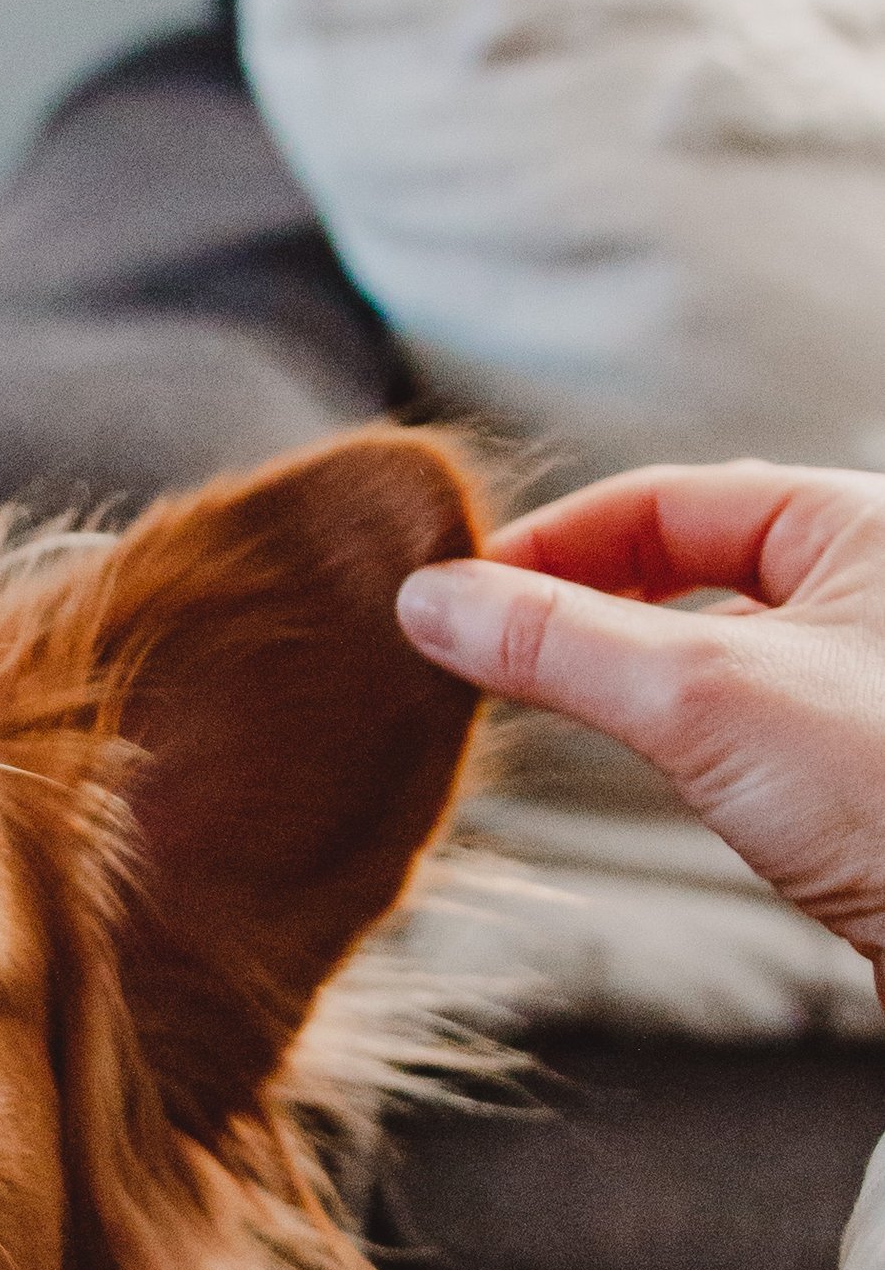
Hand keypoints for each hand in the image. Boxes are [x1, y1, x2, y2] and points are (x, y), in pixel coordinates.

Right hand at [395, 461, 884, 998]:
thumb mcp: (703, 696)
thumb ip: (557, 641)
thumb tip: (430, 602)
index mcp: (866, 522)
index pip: (672, 497)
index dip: (558, 540)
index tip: (464, 599)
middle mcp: (881, 589)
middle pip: (696, 564)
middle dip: (587, 601)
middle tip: (494, 652)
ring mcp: (878, 685)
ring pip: (721, 646)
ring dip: (632, 671)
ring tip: (551, 704)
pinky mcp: (874, 772)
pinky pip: (752, 720)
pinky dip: (682, 732)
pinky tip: (654, 771)